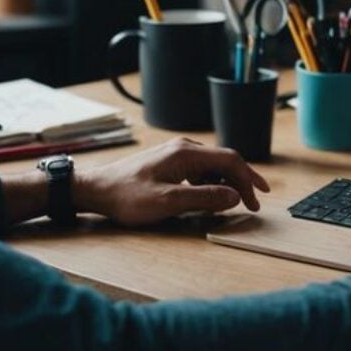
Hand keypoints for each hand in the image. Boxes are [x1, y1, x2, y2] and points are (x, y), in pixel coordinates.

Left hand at [74, 138, 269, 225]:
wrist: (93, 190)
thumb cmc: (126, 196)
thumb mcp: (167, 201)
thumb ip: (204, 198)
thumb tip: (234, 196)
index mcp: (186, 153)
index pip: (230, 160)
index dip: (248, 179)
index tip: (257, 199)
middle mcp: (184, 148)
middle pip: (224, 161)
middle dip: (241, 181)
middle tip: (253, 202)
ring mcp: (175, 154)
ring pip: (213, 165)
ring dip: (227, 183)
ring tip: (234, 202)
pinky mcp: (168, 162)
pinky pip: (199, 170)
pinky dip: (211, 182)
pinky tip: (209, 197)